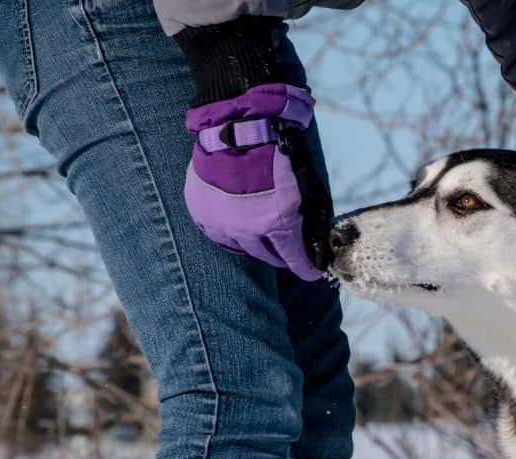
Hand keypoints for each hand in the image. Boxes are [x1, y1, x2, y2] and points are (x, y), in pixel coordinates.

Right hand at [184, 83, 332, 280]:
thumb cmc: (276, 153)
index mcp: (276, 224)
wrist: (236, 127)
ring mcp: (221, 223)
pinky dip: (231, 234)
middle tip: (286, 253)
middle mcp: (247, 230)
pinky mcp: (202, 213)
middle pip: (267, 256)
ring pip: (241, 248)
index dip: (305, 268)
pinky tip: (238, 227)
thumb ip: (308, 215)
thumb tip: (314, 237)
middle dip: (281, 256)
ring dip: (254, 244)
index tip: (312, 273)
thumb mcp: (304, 185)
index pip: (294, 258)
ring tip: (261, 238)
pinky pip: (218, 234)